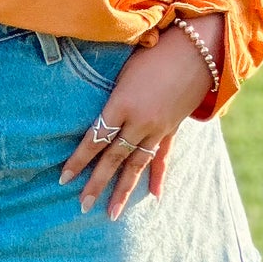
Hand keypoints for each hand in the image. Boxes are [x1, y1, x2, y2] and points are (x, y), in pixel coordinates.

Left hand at [58, 14, 223, 220]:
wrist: (199, 48)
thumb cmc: (154, 50)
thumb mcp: (124, 71)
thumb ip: (110, 98)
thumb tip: (95, 116)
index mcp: (121, 104)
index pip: (94, 139)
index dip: (78, 160)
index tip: (64, 178)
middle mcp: (139, 122)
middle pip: (113, 158)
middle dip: (96, 184)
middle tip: (81, 206)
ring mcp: (159, 128)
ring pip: (137, 165)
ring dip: (123, 190)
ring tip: (111, 213)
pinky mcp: (173, 128)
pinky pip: (163, 157)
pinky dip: (158, 176)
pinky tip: (154, 196)